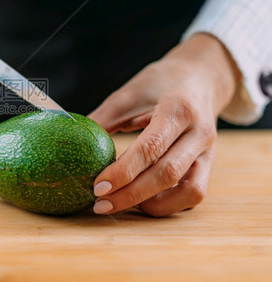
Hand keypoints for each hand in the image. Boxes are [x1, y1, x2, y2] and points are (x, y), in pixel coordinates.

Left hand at [88, 33, 240, 216]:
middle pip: (168, 174)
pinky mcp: (209, 164)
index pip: (151, 147)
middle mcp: (198, 133)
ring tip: (122, 204)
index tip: (98, 187)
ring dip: (153, 205)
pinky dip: (169, 204)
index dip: (123, 172)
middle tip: (101, 204)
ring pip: (189, 192)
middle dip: (131, 195)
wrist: (202, 76)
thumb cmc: (160, 83)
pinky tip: (143, 202)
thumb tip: (72, 144)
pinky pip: (194, 194)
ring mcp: (209, 152)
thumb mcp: (128, 94)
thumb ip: (102, 119)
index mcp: (178, 109)